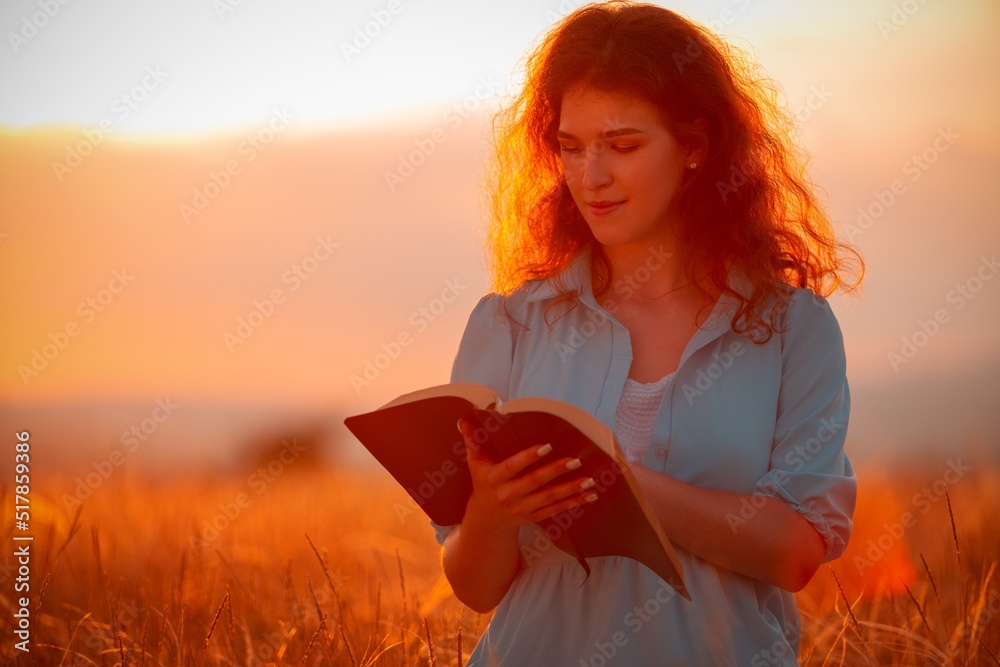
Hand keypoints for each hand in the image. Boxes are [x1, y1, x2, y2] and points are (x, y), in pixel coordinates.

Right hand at [457, 418, 598, 532]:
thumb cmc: (482, 483)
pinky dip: (573, 502)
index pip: (513, 467)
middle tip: (576, 460)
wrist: (485, 520)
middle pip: (535, 482)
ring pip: (549, 498)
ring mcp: (522, 508)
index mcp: (495, 479)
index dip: (529, 457)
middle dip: (556, 471)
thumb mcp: (475, 464)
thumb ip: (472, 441)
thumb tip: (463, 420)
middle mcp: (509, 495)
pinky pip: (556, 510)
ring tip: (589, 479)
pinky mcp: (534, 517)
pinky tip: (589, 495)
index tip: (546, 446)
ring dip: (571, 489)